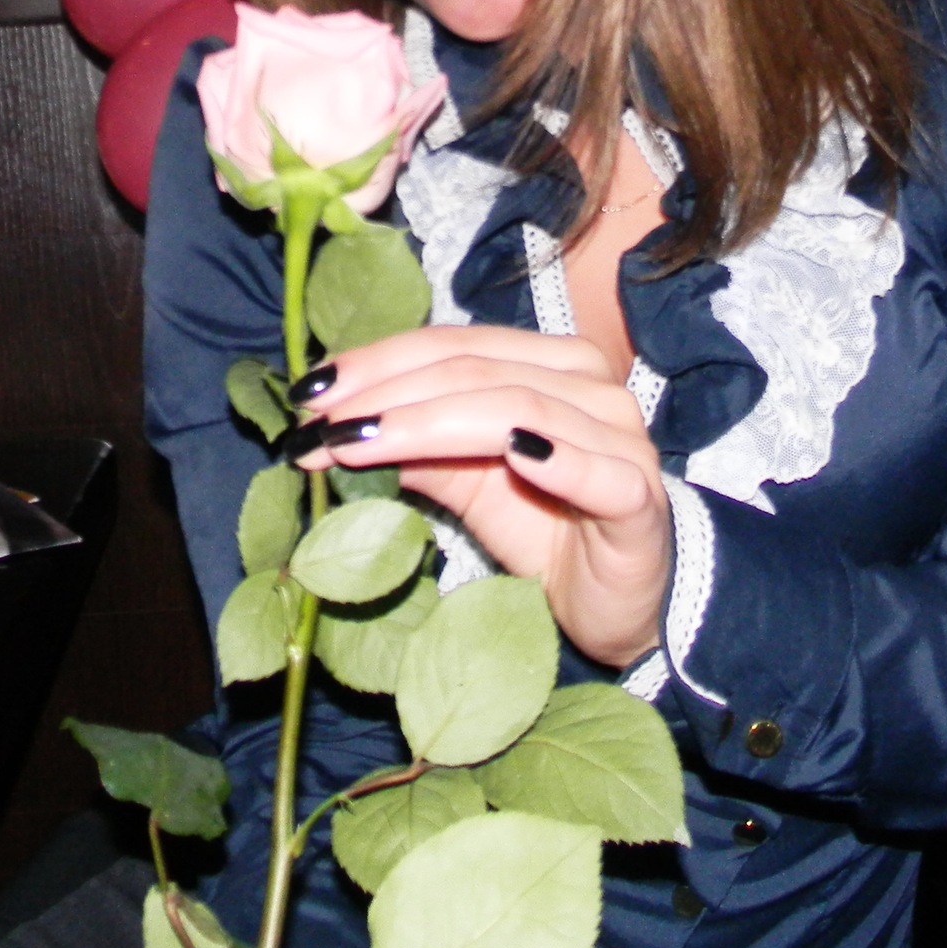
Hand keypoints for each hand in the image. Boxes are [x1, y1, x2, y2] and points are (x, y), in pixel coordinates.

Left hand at [287, 325, 668, 669]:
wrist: (619, 602)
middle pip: (474, 370)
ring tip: (361, 445)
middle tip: (319, 426)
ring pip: (517, 409)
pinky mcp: (638, 498)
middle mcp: (590, 385)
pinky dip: (554, 459)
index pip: (453, 346)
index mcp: (549, 364)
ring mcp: (620, 438)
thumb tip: (333, 424)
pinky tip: (511, 456)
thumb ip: (414, 448)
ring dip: (427, 424)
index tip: (308, 395)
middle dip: (386, 395)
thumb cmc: (545, 530)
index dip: (377, 363)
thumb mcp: (465, 484)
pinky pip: (595, 472)